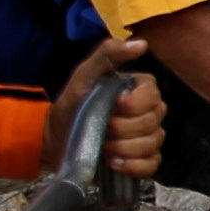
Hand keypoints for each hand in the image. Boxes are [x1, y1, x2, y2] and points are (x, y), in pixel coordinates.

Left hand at [50, 32, 163, 187]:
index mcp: (141, 90)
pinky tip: (113, 162)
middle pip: (152, 123)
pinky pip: (151, 165)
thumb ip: (108, 54)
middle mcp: (150, 113)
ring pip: (151, 144)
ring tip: (102, 146)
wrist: (56, 138)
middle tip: (101, 127)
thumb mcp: (84, 74)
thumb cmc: (72, 104)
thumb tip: (141, 44)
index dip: (132, 105)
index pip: (153, 97)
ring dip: (122, 148)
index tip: (111, 106)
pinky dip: (132, 166)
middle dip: (122, 129)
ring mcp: (149, 139)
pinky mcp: (143, 161)